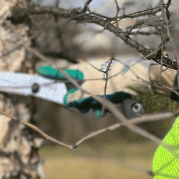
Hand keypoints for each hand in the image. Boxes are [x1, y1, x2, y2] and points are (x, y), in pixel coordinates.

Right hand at [39, 59, 170, 114]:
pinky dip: (101, 105)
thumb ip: (77, 96)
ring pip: (87, 97)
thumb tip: (66, 100)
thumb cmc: (116, 81)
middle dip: (77, 101)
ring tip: (100, 108)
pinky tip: (107, 108)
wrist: (141, 81)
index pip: (62, 72)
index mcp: (83, 69)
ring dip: (91, 105)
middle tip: (82, 107)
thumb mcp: (93, 91)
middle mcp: (90, 74)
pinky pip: (98, 100)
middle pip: (74, 89)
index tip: (38, 72)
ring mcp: (99, 81)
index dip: (50, 73)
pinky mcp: (109, 88)